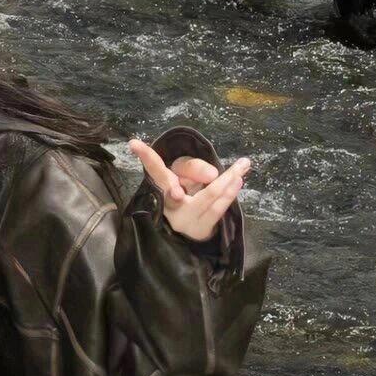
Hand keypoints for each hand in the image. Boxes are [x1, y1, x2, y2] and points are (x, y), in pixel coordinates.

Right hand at [128, 139, 249, 242]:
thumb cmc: (189, 198)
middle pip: (184, 182)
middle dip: (199, 171)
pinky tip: (238, 182)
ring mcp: (185, 218)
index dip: (145, 156)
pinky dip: (229, 195)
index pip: (154, 169)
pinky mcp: (201, 228)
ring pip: (207, 196)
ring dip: (227, 180)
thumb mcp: (185, 178)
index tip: (134, 144)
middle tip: (215, 168)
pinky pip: (217, 210)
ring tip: (241, 167)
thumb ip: (194, 169)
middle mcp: (170, 203)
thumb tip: (212, 175)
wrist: (193, 232)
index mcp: (162, 188)